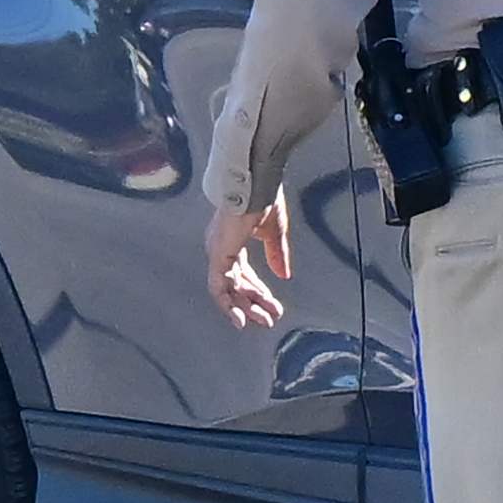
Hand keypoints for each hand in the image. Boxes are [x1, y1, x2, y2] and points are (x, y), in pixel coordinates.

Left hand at [208, 197, 288, 329]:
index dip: (259, 292)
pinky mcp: (218, 254)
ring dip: (243, 308)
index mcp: (233, 241)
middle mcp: (222, 248)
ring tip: (259, 321)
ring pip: (227, 290)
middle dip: (253, 304)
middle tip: (268, 319)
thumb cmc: (263, 196)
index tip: (273, 306)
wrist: (256, 181)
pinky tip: (239, 317)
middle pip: (236, 285)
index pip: (244, 274)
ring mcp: (217, 251)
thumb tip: (284, 274)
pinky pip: (218, 286)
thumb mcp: (275, 231)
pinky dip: (227, 304)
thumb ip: (277, 254)